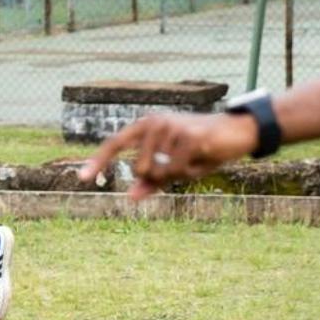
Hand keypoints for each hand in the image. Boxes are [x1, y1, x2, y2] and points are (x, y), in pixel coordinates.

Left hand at [81, 112, 259, 200]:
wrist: (238, 131)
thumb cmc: (205, 148)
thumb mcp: (178, 166)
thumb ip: (153, 180)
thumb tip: (130, 197)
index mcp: (148, 126)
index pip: (115, 143)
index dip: (98, 161)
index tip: (81, 178)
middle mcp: (155, 122)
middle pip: (140, 169)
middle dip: (162, 177)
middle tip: (185, 164)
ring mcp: (170, 127)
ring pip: (160, 172)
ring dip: (180, 175)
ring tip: (196, 159)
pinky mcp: (188, 137)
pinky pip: (177, 172)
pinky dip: (191, 173)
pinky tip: (203, 159)